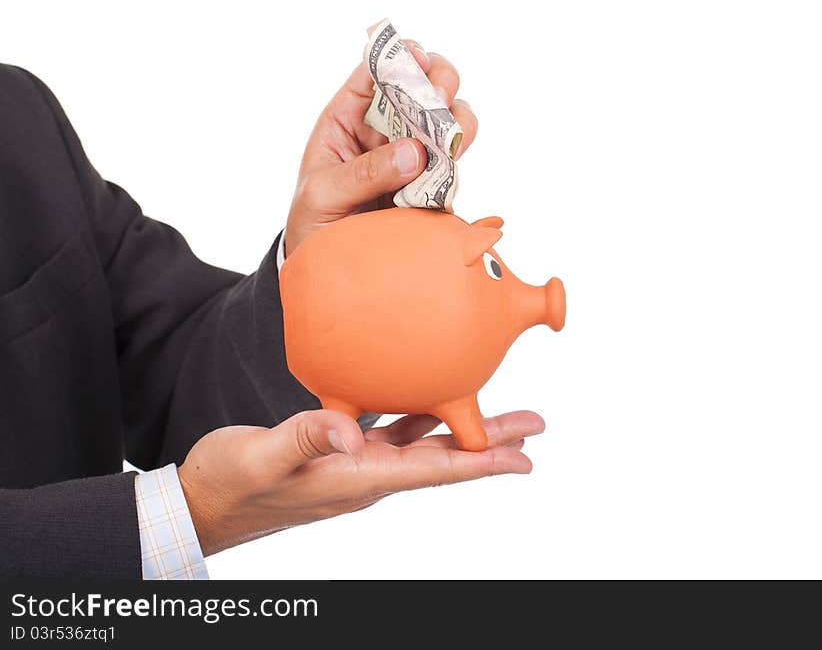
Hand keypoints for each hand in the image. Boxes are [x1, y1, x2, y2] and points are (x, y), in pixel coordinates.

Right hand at [177, 409, 541, 555]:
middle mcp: (365, 477)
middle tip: (532, 427)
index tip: (524, 457)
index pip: (433, 470)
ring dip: (461, 432)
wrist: (203, 503)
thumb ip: (305, 439)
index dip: (482, 462)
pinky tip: (427, 404)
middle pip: (442, 459)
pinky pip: (392, 436)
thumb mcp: (263, 459)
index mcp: (356, 479)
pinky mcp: (339, 457)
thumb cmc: (229, 484)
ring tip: (497, 419)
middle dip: (489, 444)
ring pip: (422, 446)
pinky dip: (418, 420)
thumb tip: (350, 434)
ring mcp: (354, 468)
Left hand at [284, 40, 478, 253]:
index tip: (419, 59)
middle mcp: (385, 131)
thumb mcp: (324, 194)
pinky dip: (458, 161)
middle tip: (440, 101)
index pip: (376, 73)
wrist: (330, 270)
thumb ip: (364, 173)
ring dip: (457, 122)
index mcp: (349, 118)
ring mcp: (411, 157)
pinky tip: (452, 168)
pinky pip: (452, 166)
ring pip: (447, 122)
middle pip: (423, 86)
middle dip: (439, 83)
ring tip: (453, 141)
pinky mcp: (430, 187)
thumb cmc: (313, 221)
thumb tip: (415, 153)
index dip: (399, 57)